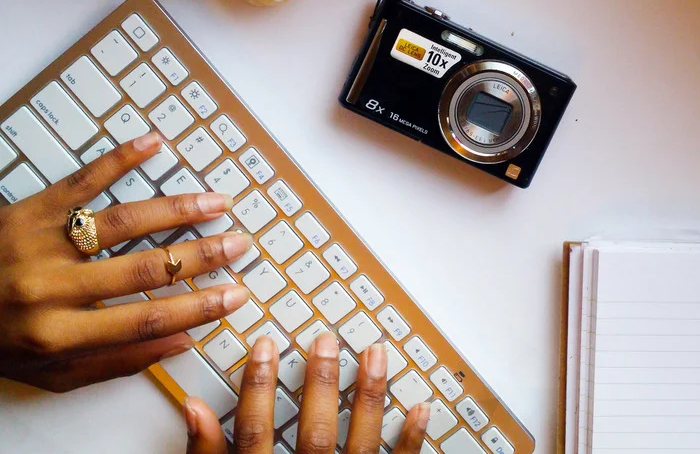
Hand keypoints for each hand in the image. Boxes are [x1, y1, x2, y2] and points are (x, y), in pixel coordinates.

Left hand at [0, 131, 253, 391]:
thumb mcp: (48, 374)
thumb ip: (114, 362)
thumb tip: (180, 343)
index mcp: (56, 334)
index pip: (146, 319)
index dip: (198, 307)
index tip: (236, 296)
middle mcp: (49, 289)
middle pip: (143, 269)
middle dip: (201, 257)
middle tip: (239, 245)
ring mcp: (38, 244)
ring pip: (120, 223)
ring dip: (176, 210)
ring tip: (217, 203)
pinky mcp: (27, 209)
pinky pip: (80, 180)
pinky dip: (119, 159)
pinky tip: (153, 144)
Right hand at [185, 333, 430, 453]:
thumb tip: (194, 410)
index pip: (257, 432)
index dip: (258, 385)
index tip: (266, 345)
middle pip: (316, 433)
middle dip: (322, 382)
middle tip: (327, 340)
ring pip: (363, 446)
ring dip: (371, 397)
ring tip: (376, 354)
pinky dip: (412, 441)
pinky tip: (420, 407)